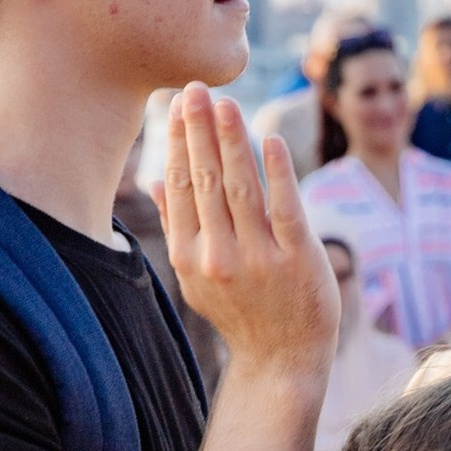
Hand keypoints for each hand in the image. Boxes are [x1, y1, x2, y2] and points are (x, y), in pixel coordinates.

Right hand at [152, 84, 335, 385]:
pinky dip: (278, 172)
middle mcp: (220, 257)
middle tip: (195, 88)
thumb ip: (178, 227)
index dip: (181, 143)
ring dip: (232, 141)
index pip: (182, 187)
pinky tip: (270, 140)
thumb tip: (152, 179)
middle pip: (206, 181)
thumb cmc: (242, 313)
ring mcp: (260, 259)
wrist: (282, 361)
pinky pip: (286, 208)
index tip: (180, 104)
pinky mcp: (298, 260)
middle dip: (200, 130)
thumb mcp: (198, 278)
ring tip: (226, 103)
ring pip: (241, 188)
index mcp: (191, 257)